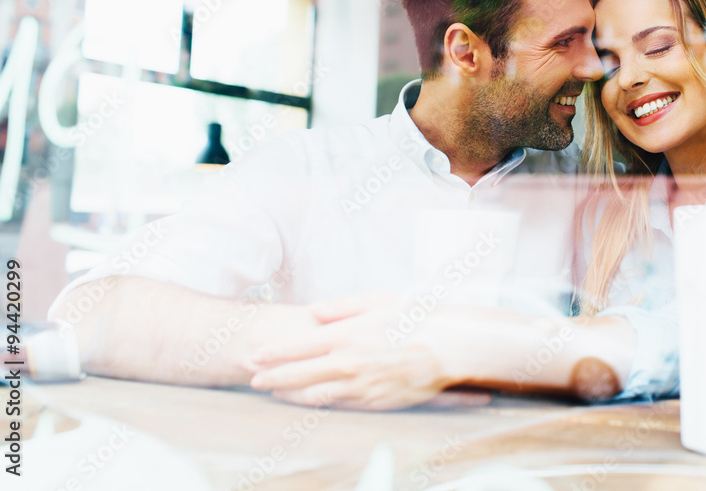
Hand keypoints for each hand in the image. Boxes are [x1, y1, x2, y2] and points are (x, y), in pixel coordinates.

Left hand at [249, 292, 460, 409]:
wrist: (451, 348)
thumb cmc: (417, 318)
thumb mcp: (379, 299)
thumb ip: (342, 306)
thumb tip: (314, 312)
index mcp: (347, 334)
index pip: (299, 346)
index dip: (274, 352)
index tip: (257, 355)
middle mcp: (349, 362)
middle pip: (298, 374)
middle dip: (272, 377)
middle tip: (254, 379)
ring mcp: (360, 386)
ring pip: (313, 395)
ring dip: (289, 394)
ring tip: (274, 392)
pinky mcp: (373, 402)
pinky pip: (337, 406)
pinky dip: (316, 404)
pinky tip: (308, 402)